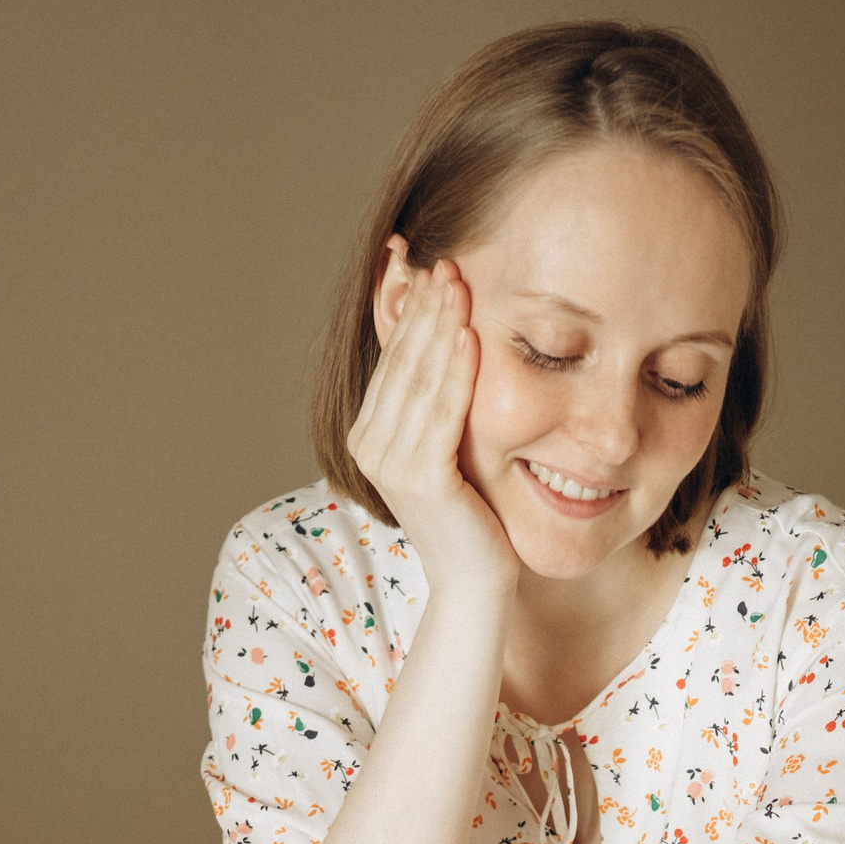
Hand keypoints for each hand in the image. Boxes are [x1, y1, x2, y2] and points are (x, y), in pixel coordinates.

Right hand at [350, 243, 516, 602]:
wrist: (475, 584)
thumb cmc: (471, 519)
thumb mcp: (448, 447)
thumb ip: (437, 402)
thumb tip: (445, 339)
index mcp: (369, 436)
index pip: (391, 360)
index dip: (407, 311)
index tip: (425, 264)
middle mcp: (371, 446)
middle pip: (401, 362)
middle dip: (423, 308)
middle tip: (445, 258)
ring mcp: (392, 463)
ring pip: (419, 380)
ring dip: (439, 326)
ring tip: (457, 281)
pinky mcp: (423, 477)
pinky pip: (441, 412)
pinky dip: (456, 371)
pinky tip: (471, 334)